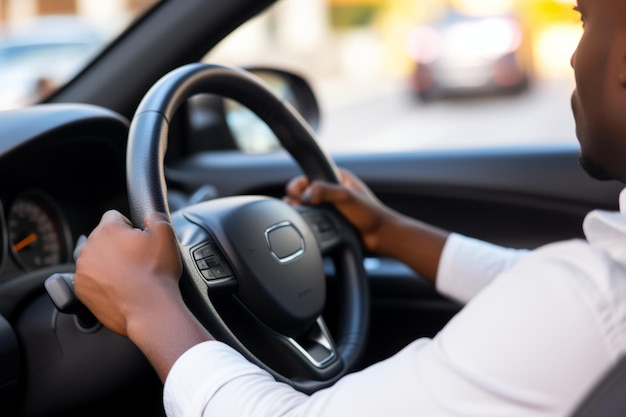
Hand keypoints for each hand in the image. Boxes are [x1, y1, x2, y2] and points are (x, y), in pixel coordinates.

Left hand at [74, 210, 212, 381]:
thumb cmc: (158, 274)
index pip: (114, 216)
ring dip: (108, 263)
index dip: (129, 226)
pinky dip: (102, 282)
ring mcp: (83, 270)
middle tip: (137, 260)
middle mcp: (90, 247)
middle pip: (102, 237)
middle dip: (117, 245)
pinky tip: (119, 288)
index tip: (139, 240)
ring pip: (95, 258)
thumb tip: (149, 216)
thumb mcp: (166, 235)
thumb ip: (155, 217)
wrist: (150, 310)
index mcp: (108, 230)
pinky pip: (90, 279)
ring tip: (129, 276)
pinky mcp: (81, 290)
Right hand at [285, 168, 448, 281]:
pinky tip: (309, 227)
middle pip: (302, 193)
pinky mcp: (329, 223)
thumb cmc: (371, 215)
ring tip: (302, 219)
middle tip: (299, 209)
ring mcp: (329, 208)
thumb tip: (304, 196)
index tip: (299, 197)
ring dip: (301, 213)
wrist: (381, 238)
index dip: (298, 187)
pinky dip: (307, 223)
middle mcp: (331, 191)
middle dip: (296, 201)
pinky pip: (311, 221)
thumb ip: (324, 190)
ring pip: (305, 208)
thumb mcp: (347, 197)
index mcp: (336, 177)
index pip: (307, 177)